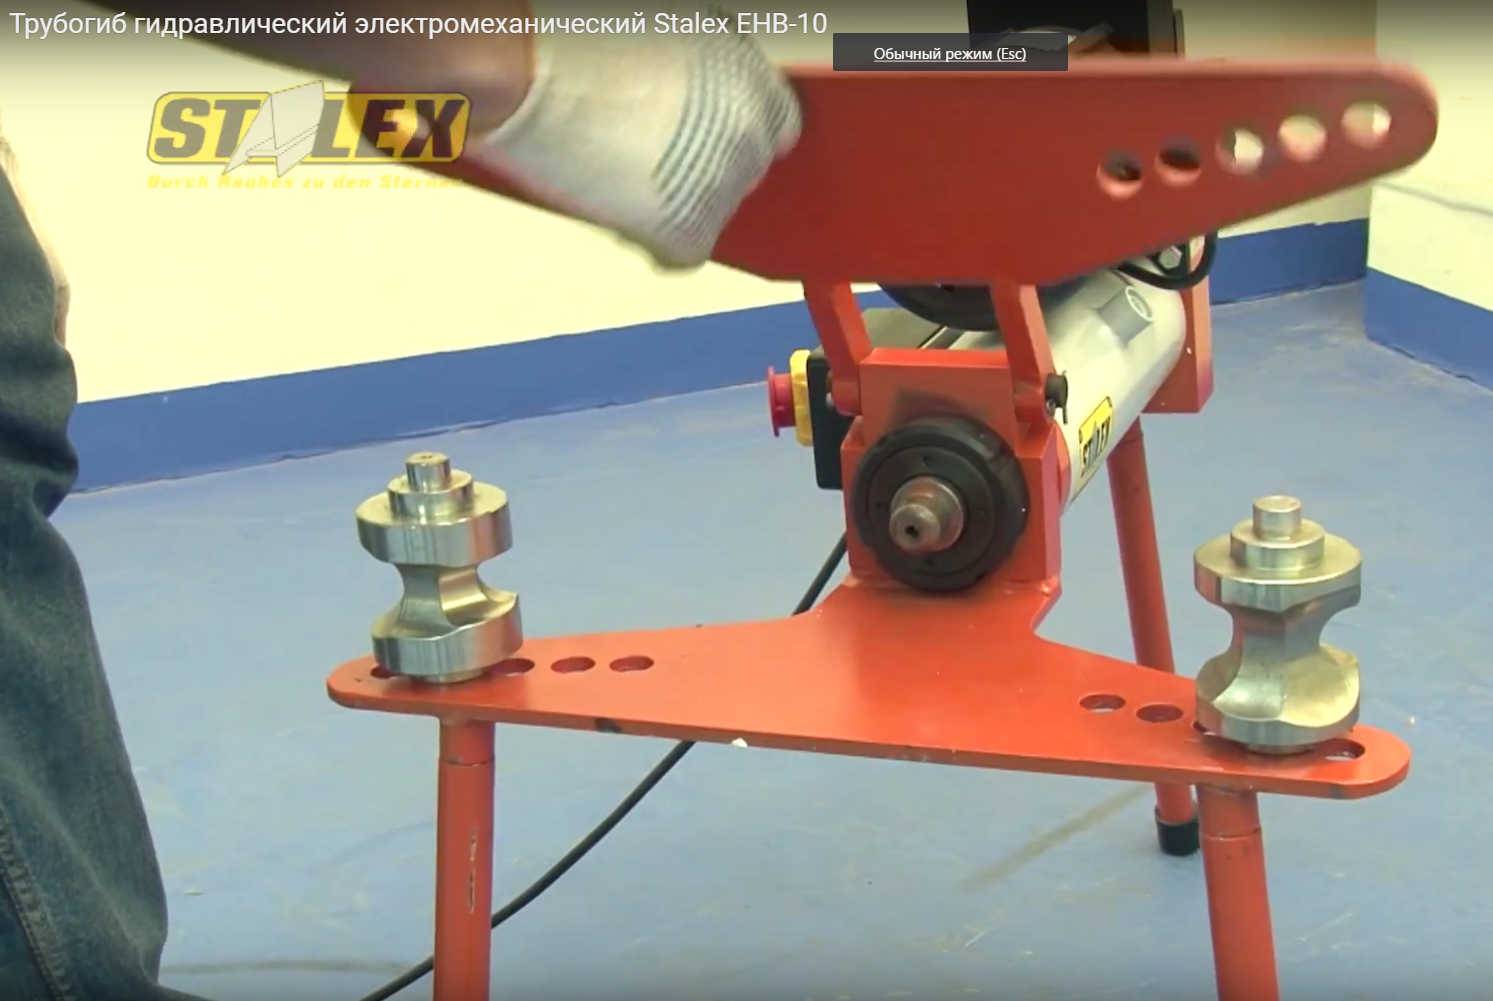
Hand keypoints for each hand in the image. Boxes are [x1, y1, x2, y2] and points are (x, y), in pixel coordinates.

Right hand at [473, 9, 800, 266]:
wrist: (522, 70)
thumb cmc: (573, 38)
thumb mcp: (663, 31)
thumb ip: (699, 66)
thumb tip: (695, 97)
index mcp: (748, 74)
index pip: (777, 124)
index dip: (732, 133)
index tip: (704, 140)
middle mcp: (746, 127)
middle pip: (745, 168)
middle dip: (704, 166)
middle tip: (647, 155)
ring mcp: (720, 180)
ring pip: (714, 210)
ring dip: (677, 201)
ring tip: (618, 173)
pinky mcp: (685, 227)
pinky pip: (685, 252)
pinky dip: (658, 243)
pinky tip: (627, 218)